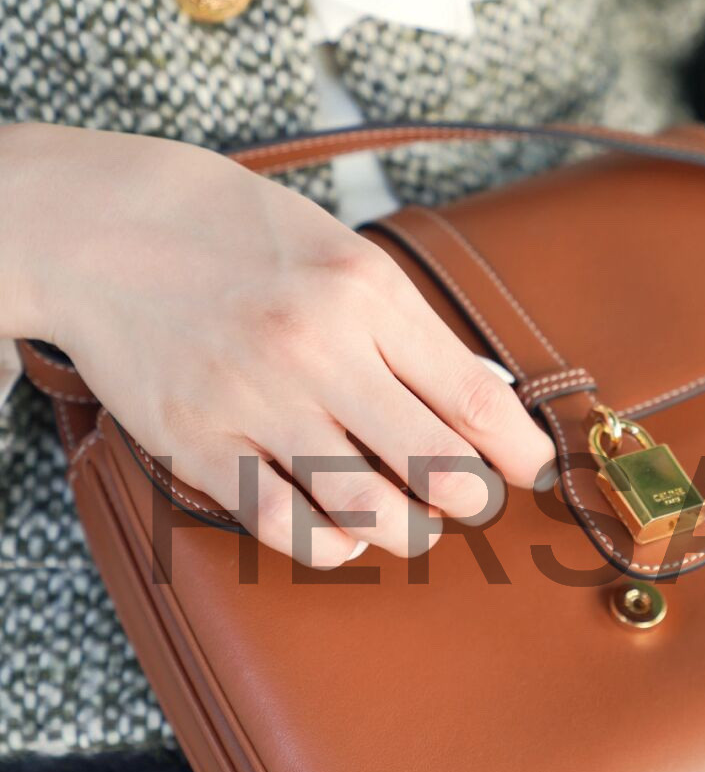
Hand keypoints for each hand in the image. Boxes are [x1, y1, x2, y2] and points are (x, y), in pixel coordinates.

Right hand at [2, 123, 555, 566]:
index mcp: (365, 293)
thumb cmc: (236, 236)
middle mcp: (317, 348)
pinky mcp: (200, 445)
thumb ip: (409, 329)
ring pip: (368, 508)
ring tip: (414, 524)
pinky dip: (331, 545)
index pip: (475, 396)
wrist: (103, 226)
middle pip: (436, 464)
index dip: (520, 452)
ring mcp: (255, 401)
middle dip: (472, 499)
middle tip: (471, 501)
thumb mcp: (342, 252)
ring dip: (410, 532)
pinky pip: (284, 526)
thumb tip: (481, 403)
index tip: (534, 472)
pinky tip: (344, 533)